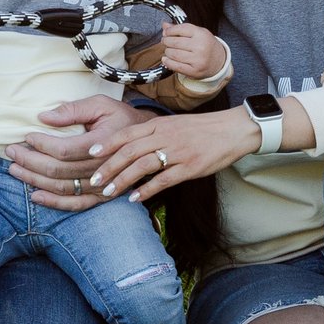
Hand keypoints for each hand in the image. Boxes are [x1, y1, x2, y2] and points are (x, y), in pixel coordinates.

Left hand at [6, 95, 150, 210]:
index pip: (64, 149)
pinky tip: (35, 196)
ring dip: (34, 180)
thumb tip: (43, 117)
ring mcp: (102, 185)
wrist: (144, 141)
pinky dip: (54, 203)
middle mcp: (102, 168)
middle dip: (30, 161)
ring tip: (15, 169)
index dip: (41, 144)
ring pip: (62, 188)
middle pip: (58, 170)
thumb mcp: (101, 105)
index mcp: (103, 144)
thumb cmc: (120, 118)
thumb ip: (72, 110)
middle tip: (11, 151)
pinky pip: (75, 204)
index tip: (26, 135)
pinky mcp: (101, 196)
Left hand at [87, 107, 259, 203]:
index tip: (90, 154)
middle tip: (93, 180)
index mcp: (159, 124)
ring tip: (108, 192)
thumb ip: (152, 133)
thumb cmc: (201, 129)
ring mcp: (178, 152)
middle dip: (109, 167)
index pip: (127, 133)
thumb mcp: (174, 124)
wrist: (233, 130)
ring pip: (143, 166)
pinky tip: (134, 199)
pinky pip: (164, 180)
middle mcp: (166, 136)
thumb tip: (129, 147)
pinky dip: (147, 190)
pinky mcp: (190, 168)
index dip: (107, 143)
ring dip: (123, 180)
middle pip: (130, 151)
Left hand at [157, 22, 223, 81]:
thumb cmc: (206, 45)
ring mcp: (198, 60)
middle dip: (166, 41)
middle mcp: (200, 47)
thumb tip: (164, 25)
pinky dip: (167, 62)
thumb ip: (181, 29)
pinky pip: (176, 66)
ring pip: (173, 54)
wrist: (219, 61)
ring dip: (167, 52)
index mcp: (202, 34)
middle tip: (165, 41)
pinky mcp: (194, 71)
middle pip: (175, 42)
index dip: (170, 30)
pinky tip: (166, 59)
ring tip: (168, 50)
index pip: (180, 29)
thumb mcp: (198, 33)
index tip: (166, 32)